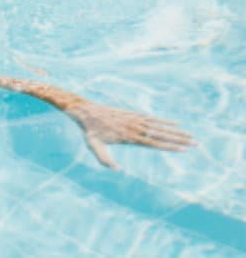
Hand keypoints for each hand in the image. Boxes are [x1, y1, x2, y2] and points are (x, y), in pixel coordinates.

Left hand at [65, 99, 194, 169]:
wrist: (86, 111)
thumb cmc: (90, 131)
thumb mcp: (94, 147)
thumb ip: (104, 159)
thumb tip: (117, 170)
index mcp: (129, 137)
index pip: (154, 143)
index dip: (169, 146)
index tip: (183, 149)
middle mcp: (135, 128)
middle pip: (161, 135)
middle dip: (179, 140)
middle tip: (195, 143)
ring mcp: (135, 120)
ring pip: (159, 126)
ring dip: (175, 130)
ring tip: (190, 134)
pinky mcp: (132, 114)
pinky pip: (151, 118)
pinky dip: (164, 121)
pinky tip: (176, 123)